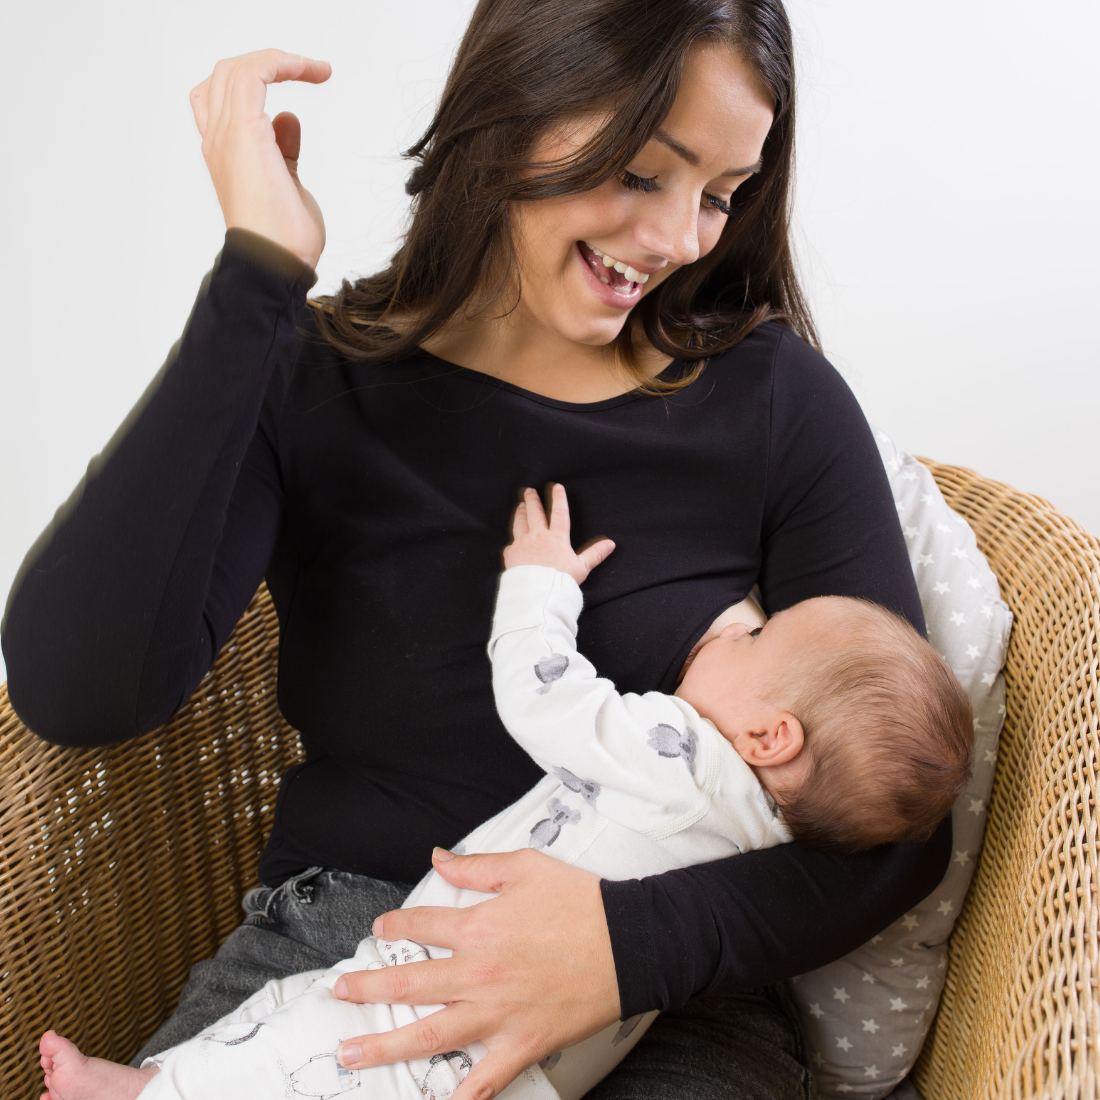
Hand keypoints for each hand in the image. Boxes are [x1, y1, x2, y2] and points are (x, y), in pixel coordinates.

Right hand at [189, 49, 330, 268]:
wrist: (276, 262)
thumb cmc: (283, 239)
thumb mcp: (287, 183)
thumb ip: (283, 150)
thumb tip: (287, 119)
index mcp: (226, 152)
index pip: (224, 97)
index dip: (258, 80)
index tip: (299, 79)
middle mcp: (219, 139)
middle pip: (224, 76)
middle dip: (266, 64)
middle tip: (309, 70)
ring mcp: (227, 135)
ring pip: (236, 69)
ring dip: (279, 60)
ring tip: (315, 68)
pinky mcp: (245, 132)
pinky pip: (254, 74)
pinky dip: (280, 62)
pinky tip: (308, 69)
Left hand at [332, 848, 621, 1099]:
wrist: (630, 943)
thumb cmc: (583, 904)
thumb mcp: (526, 867)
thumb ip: (476, 866)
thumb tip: (439, 859)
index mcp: (478, 927)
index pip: (419, 927)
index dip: (394, 927)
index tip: (382, 930)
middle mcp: (478, 973)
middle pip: (406, 984)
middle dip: (366, 989)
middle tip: (341, 992)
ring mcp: (497, 1013)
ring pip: (427, 1035)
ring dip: (384, 1046)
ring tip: (353, 1054)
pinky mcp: (521, 1043)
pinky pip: (483, 1080)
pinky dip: (458, 1097)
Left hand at [503, 485, 614, 583]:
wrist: (538, 593)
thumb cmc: (560, 581)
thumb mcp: (581, 567)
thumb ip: (595, 554)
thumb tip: (611, 544)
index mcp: (556, 538)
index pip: (559, 513)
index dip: (558, 498)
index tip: (556, 487)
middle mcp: (538, 536)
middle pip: (535, 513)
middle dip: (532, 499)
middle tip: (529, 491)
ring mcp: (523, 543)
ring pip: (520, 523)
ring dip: (520, 513)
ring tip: (520, 506)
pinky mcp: (511, 554)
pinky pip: (511, 544)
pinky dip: (513, 540)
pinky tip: (513, 539)